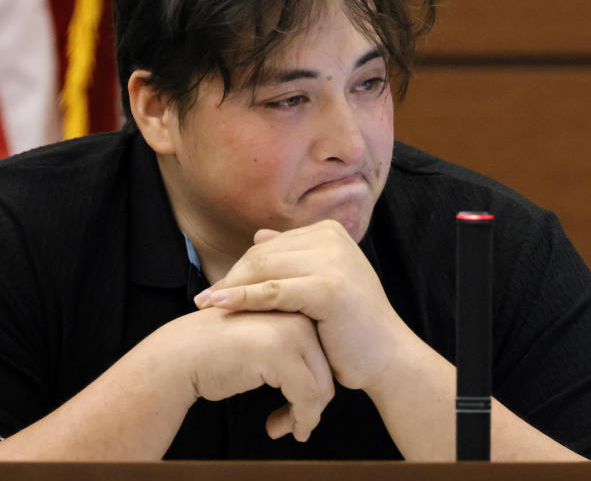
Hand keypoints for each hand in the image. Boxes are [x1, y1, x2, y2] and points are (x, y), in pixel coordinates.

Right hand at [155, 306, 333, 441]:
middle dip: (311, 406)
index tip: (297, 410)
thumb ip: (290, 352)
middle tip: (292, 427)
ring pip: (320, 387)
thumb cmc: (213, 355)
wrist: (178, 355)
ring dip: (305, 417)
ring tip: (283, 429)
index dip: (313, 388)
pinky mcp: (280, 354)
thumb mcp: (260, 344)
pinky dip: (299, 420)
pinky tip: (275, 429)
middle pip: (325, 372)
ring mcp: (290, 333)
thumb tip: (322, 389)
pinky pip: (307, 398)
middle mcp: (297, 316)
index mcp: (293, 309)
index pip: (321, 355)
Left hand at [193, 219, 412, 391]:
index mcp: (330, 232)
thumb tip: (259, 235)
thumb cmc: (351, 326)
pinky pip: (272, 291)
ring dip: (230, 287)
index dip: (240, 267)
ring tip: (204, 304)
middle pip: (263, 253)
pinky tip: (219, 307)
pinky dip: (242, 298)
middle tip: (203, 299)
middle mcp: (332, 238)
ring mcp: (332, 260)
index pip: (270, 245)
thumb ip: (294, 258)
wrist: (386, 357)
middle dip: (231, 277)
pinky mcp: (327, 287)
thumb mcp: (322, 282)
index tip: (216, 288)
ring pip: (264, 269)